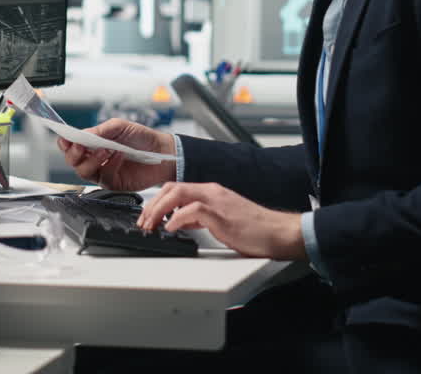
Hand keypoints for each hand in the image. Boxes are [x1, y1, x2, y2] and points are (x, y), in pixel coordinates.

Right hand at [56, 118, 175, 191]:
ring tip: (106, 149)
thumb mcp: (119, 126)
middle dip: (73, 154)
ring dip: (92, 160)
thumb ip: (100, 130)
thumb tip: (82, 135)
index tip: (65, 139)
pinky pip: (103, 178)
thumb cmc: (141, 137)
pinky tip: (119, 156)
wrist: (162, 151)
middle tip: (81, 146)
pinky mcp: (113, 183)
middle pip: (72, 161)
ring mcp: (102, 172)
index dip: (65, 143)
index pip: (71, 145)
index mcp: (92, 144)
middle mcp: (94, 159)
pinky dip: (109, 166)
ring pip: (83, 172)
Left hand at [137, 182, 306, 259]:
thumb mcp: (220, 221)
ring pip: (178, 193)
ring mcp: (217, 201)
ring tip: (150, 225)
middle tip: (143, 222)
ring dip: (158, 210)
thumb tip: (180, 222)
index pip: (175, 187)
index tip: (146, 216)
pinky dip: (177, 218)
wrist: (277, 232)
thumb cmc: (253, 229)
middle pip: (172, 187)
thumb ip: (200, 217)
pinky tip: (170, 228)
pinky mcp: (222, 215)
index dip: (156, 200)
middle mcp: (212, 192)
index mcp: (211, 192)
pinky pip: (193, 210)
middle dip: (152, 204)